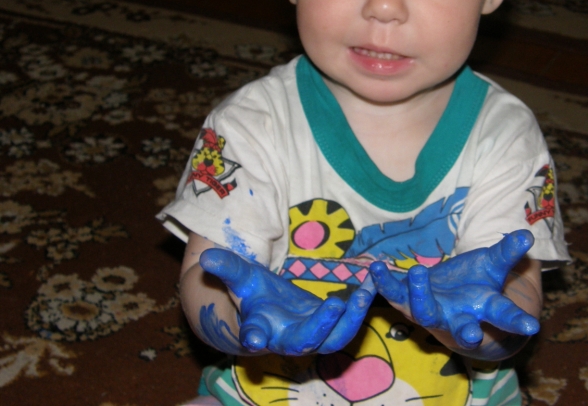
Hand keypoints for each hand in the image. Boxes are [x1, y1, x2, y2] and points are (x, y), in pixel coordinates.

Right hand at [200, 248, 373, 354]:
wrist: (268, 315)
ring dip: (351, 319)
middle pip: (304, 342)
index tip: (252, 339)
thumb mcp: (241, 277)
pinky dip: (360, 307)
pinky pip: (348, 325)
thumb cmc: (253, 295)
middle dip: (321, 327)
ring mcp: (311, 337)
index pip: (253, 335)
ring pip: (334, 340)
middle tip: (335, 305)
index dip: (252, 337)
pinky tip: (371, 284)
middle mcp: (286, 340)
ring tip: (365, 294)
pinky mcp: (329, 330)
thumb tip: (205, 257)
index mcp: (260, 328)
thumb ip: (227, 268)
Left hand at [369, 229, 538, 350]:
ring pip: (425, 312)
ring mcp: (431, 313)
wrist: (450, 304)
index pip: (505, 316)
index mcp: (485, 309)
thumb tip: (527, 234)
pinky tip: (375, 267)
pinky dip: (384, 282)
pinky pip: (394, 294)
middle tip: (472, 336)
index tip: (532, 326)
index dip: (518, 321)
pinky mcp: (407, 303)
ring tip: (417, 272)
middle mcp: (458, 318)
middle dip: (467, 332)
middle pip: (464, 329)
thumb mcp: (494, 266)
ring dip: (420, 296)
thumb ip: (508, 252)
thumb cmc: (477, 284)